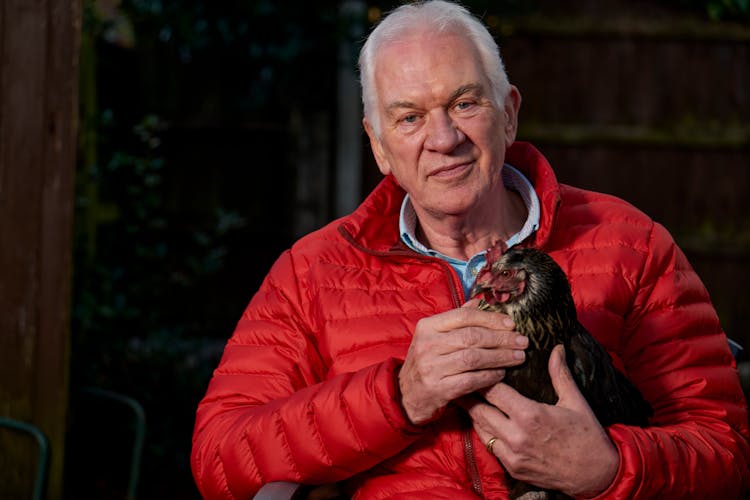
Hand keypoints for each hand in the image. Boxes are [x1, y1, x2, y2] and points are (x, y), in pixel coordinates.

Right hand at [399, 299, 527, 424]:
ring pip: (473, 358)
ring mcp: (431, 367)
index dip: (491, 319)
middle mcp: (427, 345)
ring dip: (500, 357)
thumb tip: (479, 301)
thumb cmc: (426, 362)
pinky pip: (470, 380)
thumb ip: (455, 320)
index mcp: (428, 327)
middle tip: (522, 342)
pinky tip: (501, 374)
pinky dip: (489, 376)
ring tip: (518, 357)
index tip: (511, 324)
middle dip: (501, 339)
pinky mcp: (438, 389)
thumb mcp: (434, 337)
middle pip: (472, 337)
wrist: (405, 395)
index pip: (464, 316)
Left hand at [465, 345, 618, 497]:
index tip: (477, 366)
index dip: (483, 377)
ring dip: (473, 413)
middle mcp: (517, 436)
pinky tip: (482, 420)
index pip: (494, 391)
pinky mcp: (512, 468)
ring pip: (481, 429)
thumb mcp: (575, 401)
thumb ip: (560, 374)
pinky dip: (484, 431)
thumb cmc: (587, 436)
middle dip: (469, 394)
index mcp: (530, 415)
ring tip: (466, 397)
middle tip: (461, 380)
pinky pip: (489, 446)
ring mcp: (513, 454)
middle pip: (480, 410)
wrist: (595, 476)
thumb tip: (556, 348)